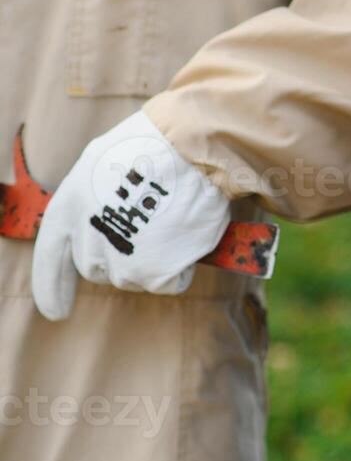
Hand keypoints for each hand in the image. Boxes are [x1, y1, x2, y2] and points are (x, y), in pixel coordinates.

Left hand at [32, 112, 229, 320]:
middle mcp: (87, 242)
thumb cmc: (154, 148)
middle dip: (122, 255)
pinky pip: (168, 283)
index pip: (51, 260)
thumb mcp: (103, 166)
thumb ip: (94, 202)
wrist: (189, 150)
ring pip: (134, 277)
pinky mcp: (152, 273)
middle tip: (153, 222)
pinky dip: (182, 267)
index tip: (57, 312)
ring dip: (154, 259)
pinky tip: (188, 236)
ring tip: (173, 221)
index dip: (52, 290)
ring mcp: (120, 261)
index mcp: (68, 211)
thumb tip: (105, 222)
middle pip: (99, 269)